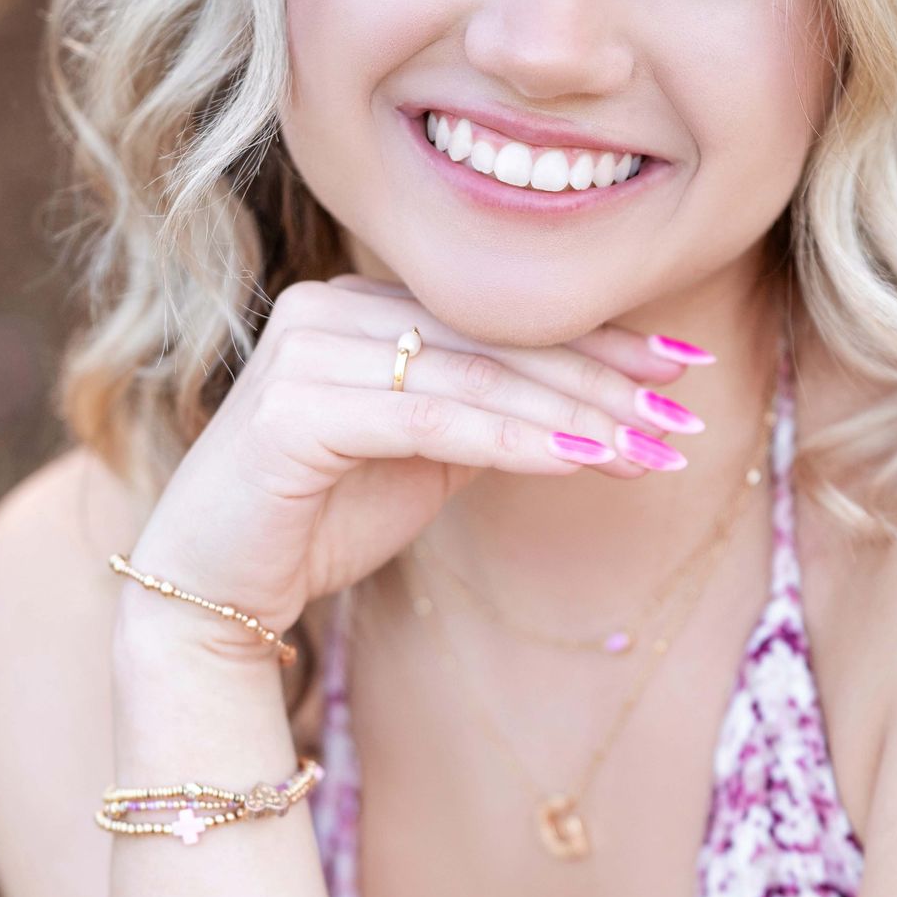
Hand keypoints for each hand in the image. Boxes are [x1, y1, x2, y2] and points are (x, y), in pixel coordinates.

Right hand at [120, 276, 704, 659]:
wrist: (211, 591)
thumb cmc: (317, 521)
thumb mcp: (426, 456)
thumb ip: (490, 413)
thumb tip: (599, 406)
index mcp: (363, 305)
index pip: (500, 318)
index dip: (598, 341)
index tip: (684, 369)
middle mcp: (330, 307)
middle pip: (496, 340)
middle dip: (602, 381)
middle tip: (684, 419)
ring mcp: (305, 350)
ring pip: (471, 377)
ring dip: (572, 414)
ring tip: (649, 451)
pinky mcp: (291, 410)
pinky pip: (428, 418)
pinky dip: (510, 438)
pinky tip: (579, 457)